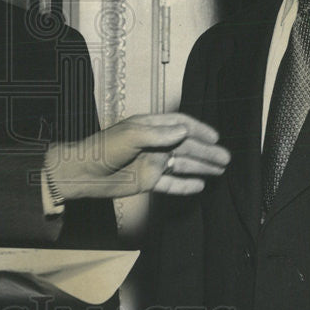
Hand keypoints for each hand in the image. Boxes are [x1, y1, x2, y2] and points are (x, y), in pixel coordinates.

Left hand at [45, 113, 229, 199]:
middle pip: (185, 146)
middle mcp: (153, 144)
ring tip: (220, 170)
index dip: (198, 130)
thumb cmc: (103, 149)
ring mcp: (151, 163)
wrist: (83, 173)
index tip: (215, 137)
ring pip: (182, 165)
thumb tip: (184, 131)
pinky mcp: (147, 182)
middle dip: (206, 152)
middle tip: (225, 158)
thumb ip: (159, 134)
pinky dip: (185, 185)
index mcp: (149, 128)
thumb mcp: (131, 135)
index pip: (179, 125)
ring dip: (201, 167)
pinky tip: (200, 185)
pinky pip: (171, 184)